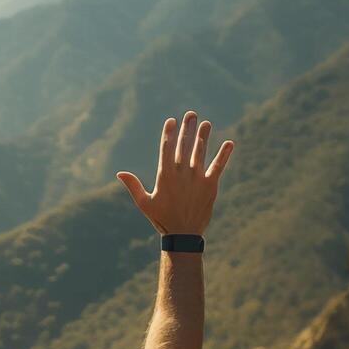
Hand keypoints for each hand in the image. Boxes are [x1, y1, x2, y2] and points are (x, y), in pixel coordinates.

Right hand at [116, 111, 232, 235]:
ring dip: (203, 136)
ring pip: (200, 152)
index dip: (169, 133)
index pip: (166, 148)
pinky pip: (218, 166)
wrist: (184, 234)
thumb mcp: (144, 203)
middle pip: (184, 145)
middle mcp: (181, 173)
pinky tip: (229, 143)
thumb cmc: (161, 219)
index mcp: (165, 175)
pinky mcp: (210, 185)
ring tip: (205, 123)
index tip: (172, 121)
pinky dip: (224, 155)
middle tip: (190, 114)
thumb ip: (133, 186)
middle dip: (187, 128)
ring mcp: (197, 178)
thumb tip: (119, 173)